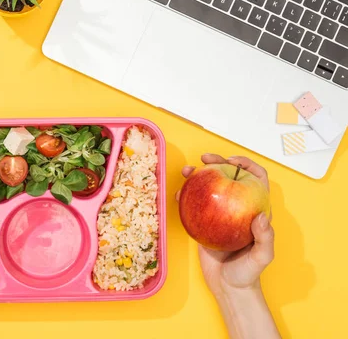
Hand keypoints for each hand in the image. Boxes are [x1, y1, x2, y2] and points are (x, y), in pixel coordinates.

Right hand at [176, 154, 278, 338]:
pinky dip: (186, 196)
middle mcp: (237, 207)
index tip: (231, 161)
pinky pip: (194, 203)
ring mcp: (219, 213)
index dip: (246, 164)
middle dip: (218, 162)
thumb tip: (262, 216)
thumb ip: (265, 238)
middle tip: (205, 159)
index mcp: (254, 209)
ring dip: (198, 174)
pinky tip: (179, 193)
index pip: (256, 178)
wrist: (228, 286)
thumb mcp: (262, 258)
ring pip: (210, 186)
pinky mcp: (203, 221)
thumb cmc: (248, 273)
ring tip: (187, 171)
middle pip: (229, 176)